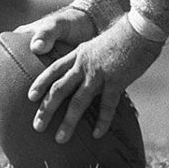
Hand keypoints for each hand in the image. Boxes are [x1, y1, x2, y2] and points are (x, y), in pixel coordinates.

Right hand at [0, 7, 96, 106]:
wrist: (90, 25)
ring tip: (1, 112)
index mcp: (21, 39)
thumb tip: (36, 47)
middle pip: (2, 69)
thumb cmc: (72, 23)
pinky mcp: (48, 73)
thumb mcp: (59, 26)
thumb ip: (48, 33)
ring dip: (7, 94)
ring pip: (15, 80)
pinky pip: (33, 86)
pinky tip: (28, 112)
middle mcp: (24, 52)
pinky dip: (28, 98)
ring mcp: (35, 63)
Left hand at [29, 14, 161, 143]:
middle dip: (46, 108)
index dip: (41, 83)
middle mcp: (84, 64)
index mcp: (78, 54)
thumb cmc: (122, 37)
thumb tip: (86, 72)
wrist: (139, 29)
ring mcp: (98, 73)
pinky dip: (102, 121)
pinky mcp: (115, 80)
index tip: (30, 97)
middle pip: (59, 88)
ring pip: (78, 101)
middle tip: (36, 126)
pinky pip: (107, 106)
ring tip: (60, 138)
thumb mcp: (98, 45)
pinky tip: (97, 135)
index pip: (54, 69)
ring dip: (68, 121)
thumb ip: (90, 59)